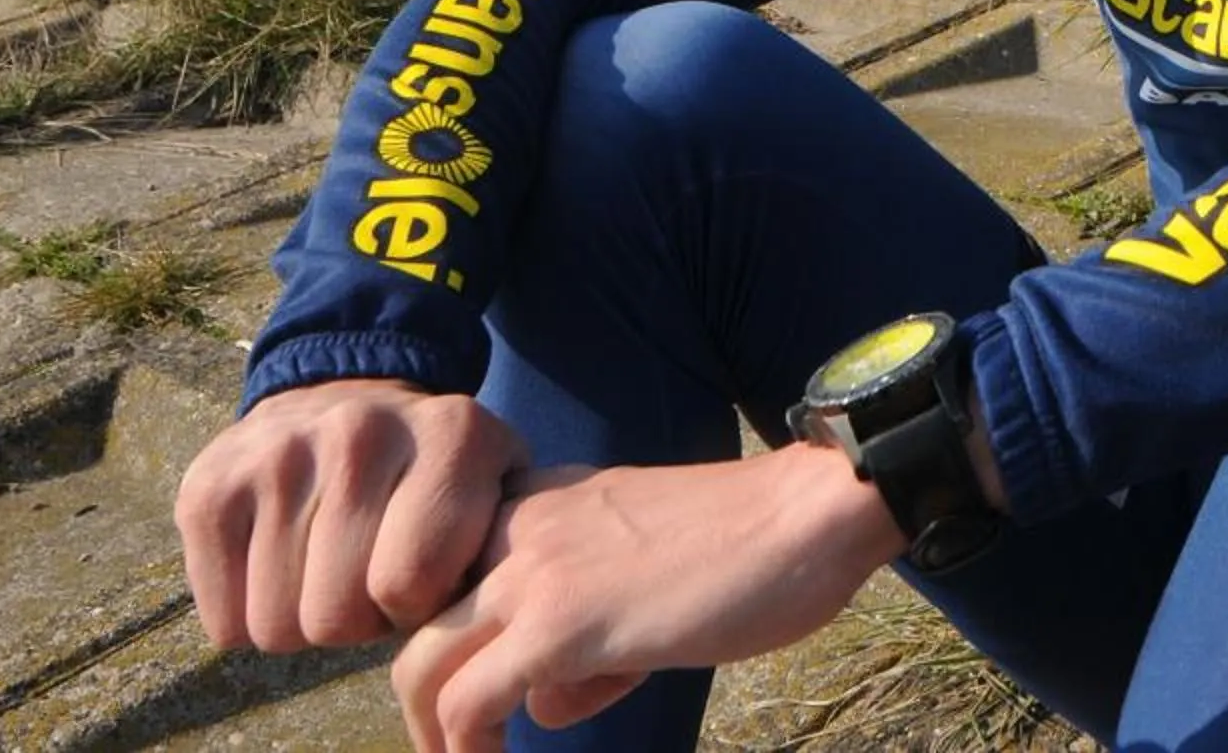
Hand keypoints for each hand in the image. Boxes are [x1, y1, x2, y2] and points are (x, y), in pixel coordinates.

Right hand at [174, 378, 527, 651]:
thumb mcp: (496, 488)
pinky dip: (250, 615)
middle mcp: (361, 431)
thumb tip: (476, 614)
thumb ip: (503, 548)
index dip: (416, 607)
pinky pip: (224, 623)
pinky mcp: (208, 485)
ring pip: (275, 626)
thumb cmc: (435, 470)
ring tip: (331, 566)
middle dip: (358, 621)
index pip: (409, 584)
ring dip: (305, 619)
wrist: (347, 393)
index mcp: (453, 433)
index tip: (422, 580)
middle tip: (371, 578)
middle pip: (334, 617)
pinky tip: (283, 564)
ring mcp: (276, 453)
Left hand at [391, 446, 904, 750]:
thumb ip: (585, 632)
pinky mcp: (558, 625)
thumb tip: (545, 704)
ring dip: (435, 732)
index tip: (483, 693)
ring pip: (422, 666)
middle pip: (417, 626)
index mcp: (542, 501)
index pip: (452, 576)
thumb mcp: (645, 575)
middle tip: (458, 745)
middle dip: (426, 701)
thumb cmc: (755, 544)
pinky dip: (469, 750)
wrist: (810, 514)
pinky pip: (469, 704)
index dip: (460, 645)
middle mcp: (519, 526)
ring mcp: (533, 573)